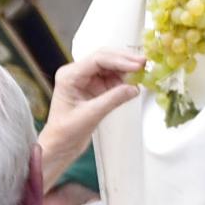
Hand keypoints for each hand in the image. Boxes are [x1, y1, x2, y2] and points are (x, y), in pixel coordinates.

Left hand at [39, 47, 144, 175]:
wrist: (60, 145)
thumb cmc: (66, 132)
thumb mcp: (90, 115)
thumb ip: (113, 99)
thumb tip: (134, 88)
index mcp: (69, 76)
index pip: (97, 60)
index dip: (119, 60)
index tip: (137, 65)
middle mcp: (77, 73)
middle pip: (104, 58)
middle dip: (125, 60)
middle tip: (144, 63)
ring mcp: (86, 79)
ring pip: (110, 66)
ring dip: (125, 69)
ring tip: (142, 73)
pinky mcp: (94, 87)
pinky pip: (112, 77)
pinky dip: (123, 79)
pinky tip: (133, 83)